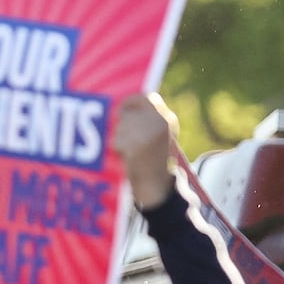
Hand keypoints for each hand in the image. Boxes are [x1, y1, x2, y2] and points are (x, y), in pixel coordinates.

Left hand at [112, 93, 177, 209]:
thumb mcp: (160, 134)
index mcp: (167, 118)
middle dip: (121, 127)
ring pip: (119, 128)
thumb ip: (148, 118)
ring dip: (119, 139)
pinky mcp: (137, 145)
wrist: (158, 185)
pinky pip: (116, 141)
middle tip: (127, 140)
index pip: (146, 98)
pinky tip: (128, 157)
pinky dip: (117, 149)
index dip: (130, 103)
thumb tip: (122, 106)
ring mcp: (149, 133)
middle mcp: (160, 122)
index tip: (121, 111)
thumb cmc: (154, 160)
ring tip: (132, 151)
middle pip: (127, 115)